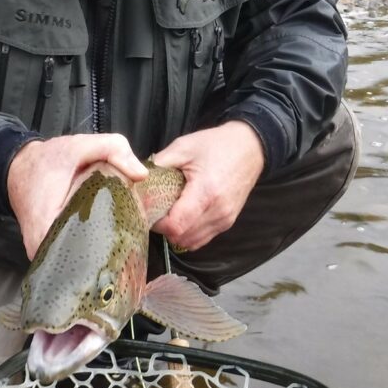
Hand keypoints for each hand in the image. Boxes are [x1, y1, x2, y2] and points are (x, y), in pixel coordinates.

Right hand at [6, 133, 146, 258]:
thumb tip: (141, 175)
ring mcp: (42, 252)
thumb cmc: (46, 159)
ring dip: (95, 251)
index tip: (124, 242)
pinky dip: (85, 247)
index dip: (105, 252)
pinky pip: (70, 255)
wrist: (18, 166)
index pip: (79, 257)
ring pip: (75, 262)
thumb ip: (113, 149)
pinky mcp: (46, 250)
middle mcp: (41, 248)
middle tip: (127, 239)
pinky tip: (101, 237)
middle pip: (80, 263)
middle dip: (105, 253)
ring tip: (116, 239)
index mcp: (46, 227)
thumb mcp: (80, 145)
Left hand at [149, 120, 264, 251]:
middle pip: (181, 238)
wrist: (250, 148)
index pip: (175, 226)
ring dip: (176, 233)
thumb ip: (159, 163)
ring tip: (169, 213)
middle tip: (156, 211)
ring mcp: (225, 220)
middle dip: (164, 229)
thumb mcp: (184, 147)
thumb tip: (138, 178)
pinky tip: (183, 216)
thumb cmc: (216, 145)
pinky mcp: (228, 223)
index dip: (157, 223)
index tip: (149, 210)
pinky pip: (202, 239)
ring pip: (191, 242)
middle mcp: (218, 212)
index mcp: (206, 192)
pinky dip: (189, 234)